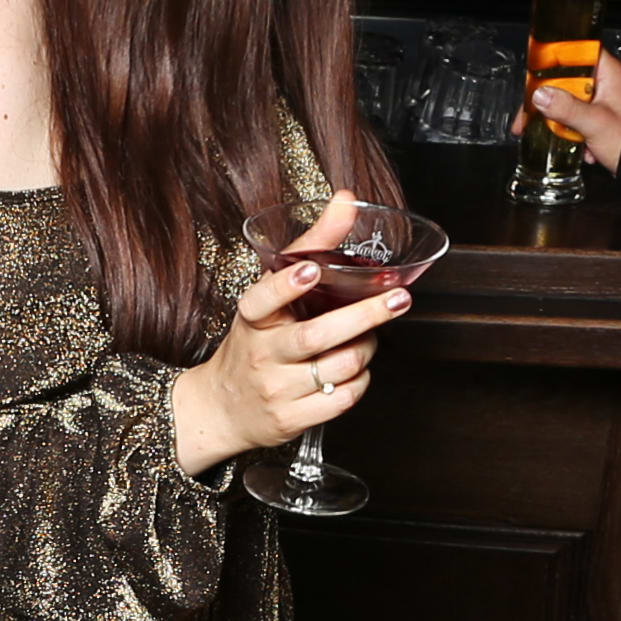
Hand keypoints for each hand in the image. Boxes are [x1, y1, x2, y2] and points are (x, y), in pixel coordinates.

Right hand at [169, 199, 409, 476]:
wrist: (222, 408)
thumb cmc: (256, 342)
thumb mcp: (269, 295)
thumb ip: (308, 247)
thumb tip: (345, 200)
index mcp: (252, 318)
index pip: (264, 298)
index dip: (287, 284)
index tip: (308, 270)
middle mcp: (262, 353)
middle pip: (317, 336)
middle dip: (364, 317)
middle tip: (397, 299)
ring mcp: (276, 389)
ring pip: (339, 366)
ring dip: (366, 348)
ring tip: (370, 335)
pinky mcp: (292, 419)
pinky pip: (343, 398)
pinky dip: (360, 379)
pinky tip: (355, 367)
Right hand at [524, 47, 620, 180]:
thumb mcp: (594, 122)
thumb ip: (565, 107)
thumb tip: (540, 95)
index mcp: (607, 73)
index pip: (577, 51)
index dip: (554, 57)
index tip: (535, 69)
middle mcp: (603, 84)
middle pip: (566, 79)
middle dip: (549, 97)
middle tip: (532, 110)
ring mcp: (600, 103)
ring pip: (568, 101)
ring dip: (559, 118)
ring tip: (549, 131)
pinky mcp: (598, 120)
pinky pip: (575, 119)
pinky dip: (571, 133)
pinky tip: (577, 146)